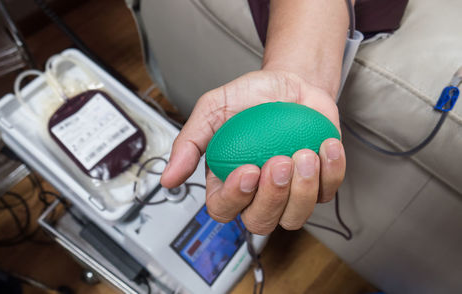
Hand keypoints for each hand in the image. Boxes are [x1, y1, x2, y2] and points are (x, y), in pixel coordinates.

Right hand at [160, 70, 345, 234]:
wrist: (289, 83)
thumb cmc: (250, 98)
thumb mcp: (212, 110)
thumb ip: (189, 143)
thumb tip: (168, 179)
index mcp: (228, 182)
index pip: (223, 209)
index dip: (234, 198)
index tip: (248, 169)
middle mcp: (258, 194)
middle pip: (260, 222)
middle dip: (272, 197)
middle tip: (279, 161)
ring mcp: (290, 193)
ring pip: (295, 217)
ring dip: (302, 189)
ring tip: (304, 153)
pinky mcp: (319, 183)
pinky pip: (326, 192)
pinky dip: (330, 171)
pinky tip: (325, 147)